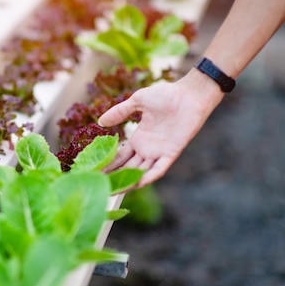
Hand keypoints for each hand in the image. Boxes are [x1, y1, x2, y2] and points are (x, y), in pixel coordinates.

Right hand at [98, 71, 223, 186]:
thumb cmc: (166, 95)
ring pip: (141, 172)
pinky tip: (137, 184)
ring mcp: (158, 152)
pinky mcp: (171, 153)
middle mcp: (147, 148)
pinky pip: (158, 169)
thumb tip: (100, 121)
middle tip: (101, 185)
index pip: (120, 155)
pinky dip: (149, 177)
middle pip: (128, 167)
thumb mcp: (137, 102)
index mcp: (139, 138)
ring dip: (129, 181)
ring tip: (115, 190)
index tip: (95, 170)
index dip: (109, 163)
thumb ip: (120, 112)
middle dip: (115, 176)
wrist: (189, 94)